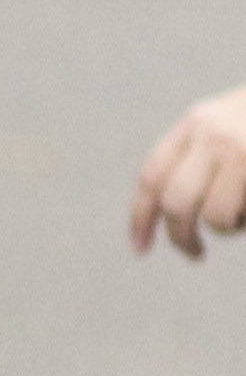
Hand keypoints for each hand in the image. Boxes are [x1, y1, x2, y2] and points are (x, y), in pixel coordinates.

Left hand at [130, 85, 245, 258]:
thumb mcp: (222, 125)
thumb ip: (195, 157)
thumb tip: (165, 214)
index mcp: (197, 123)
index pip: (153, 175)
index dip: (140, 216)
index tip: (140, 247)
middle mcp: (216, 135)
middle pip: (177, 203)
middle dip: (181, 237)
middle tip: (193, 252)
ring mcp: (244, 152)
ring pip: (217, 216)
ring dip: (229, 227)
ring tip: (242, 213)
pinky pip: (243, 214)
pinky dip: (245, 218)